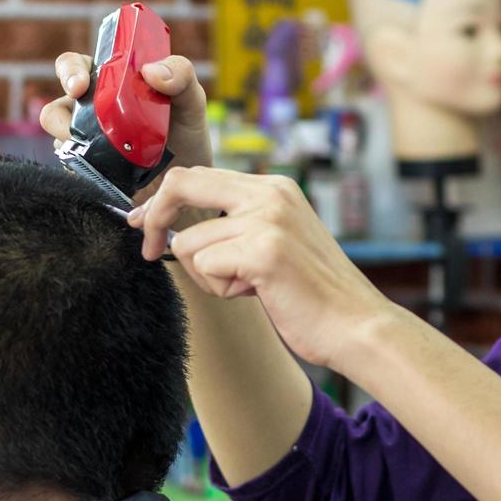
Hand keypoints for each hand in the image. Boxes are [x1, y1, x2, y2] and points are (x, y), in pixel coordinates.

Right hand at [39, 52, 211, 203]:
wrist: (190, 183)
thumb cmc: (186, 133)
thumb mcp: (191, 99)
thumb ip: (181, 74)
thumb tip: (150, 71)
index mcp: (108, 82)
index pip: (74, 65)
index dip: (69, 71)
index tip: (79, 86)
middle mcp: (90, 110)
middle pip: (56, 108)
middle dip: (58, 118)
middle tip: (75, 129)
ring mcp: (86, 143)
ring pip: (60, 143)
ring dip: (75, 149)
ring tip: (105, 157)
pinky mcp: (89, 172)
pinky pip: (75, 171)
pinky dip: (88, 173)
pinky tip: (112, 175)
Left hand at [129, 167, 401, 369]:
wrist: (355, 325)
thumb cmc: (311, 294)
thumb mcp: (274, 242)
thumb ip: (236, 225)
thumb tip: (175, 229)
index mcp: (274, 187)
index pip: (198, 175)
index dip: (162, 199)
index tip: (144, 223)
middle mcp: (270, 193)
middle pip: (182, 185)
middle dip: (155, 219)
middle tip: (149, 249)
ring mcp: (267, 219)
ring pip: (189, 243)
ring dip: (208, 276)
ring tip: (249, 287)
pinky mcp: (263, 250)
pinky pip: (204, 266)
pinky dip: (221, 289)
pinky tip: (256, 294)